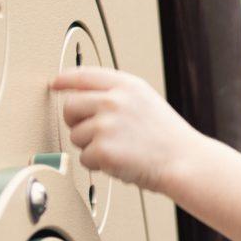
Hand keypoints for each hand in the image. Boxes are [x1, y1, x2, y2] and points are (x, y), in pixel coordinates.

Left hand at [50, 65, 200, 196]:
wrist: (185, 162)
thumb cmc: (167, 137)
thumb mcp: (146, 101)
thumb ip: (115, 94)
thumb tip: (79, 95)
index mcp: (127, 86)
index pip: (84, 76)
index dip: (65, 79)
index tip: (56, 83)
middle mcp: (114, 101)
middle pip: (70, 106)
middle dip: (77, 121)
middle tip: (95, 132)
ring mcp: (106, 125)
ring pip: (75, 135)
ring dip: (91, 146)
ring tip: (119, 148)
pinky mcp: (102, 150)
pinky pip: (84, 158)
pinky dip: (99, 164)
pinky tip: (120, 161)